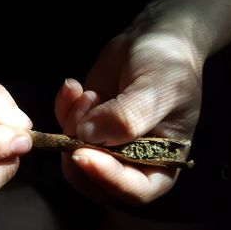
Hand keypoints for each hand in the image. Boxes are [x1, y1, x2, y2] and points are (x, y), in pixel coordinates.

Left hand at [55, 30, 203, 203]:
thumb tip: (88, 136)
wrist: (152, 40)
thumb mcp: (158, 87)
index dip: (108, 178)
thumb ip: (128, 116)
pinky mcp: (85, 126)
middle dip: (81, 151)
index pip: (136, 189)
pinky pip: (63, 130)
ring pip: (73, 157)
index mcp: (162, 163)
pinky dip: (62, 109)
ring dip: (72, 126)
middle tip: (84, 113)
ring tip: (88, 94)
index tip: (83, 154)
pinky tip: (73, 86)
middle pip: (96, 181)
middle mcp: (132, 162)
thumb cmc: (168, 65)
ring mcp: (105, 144)